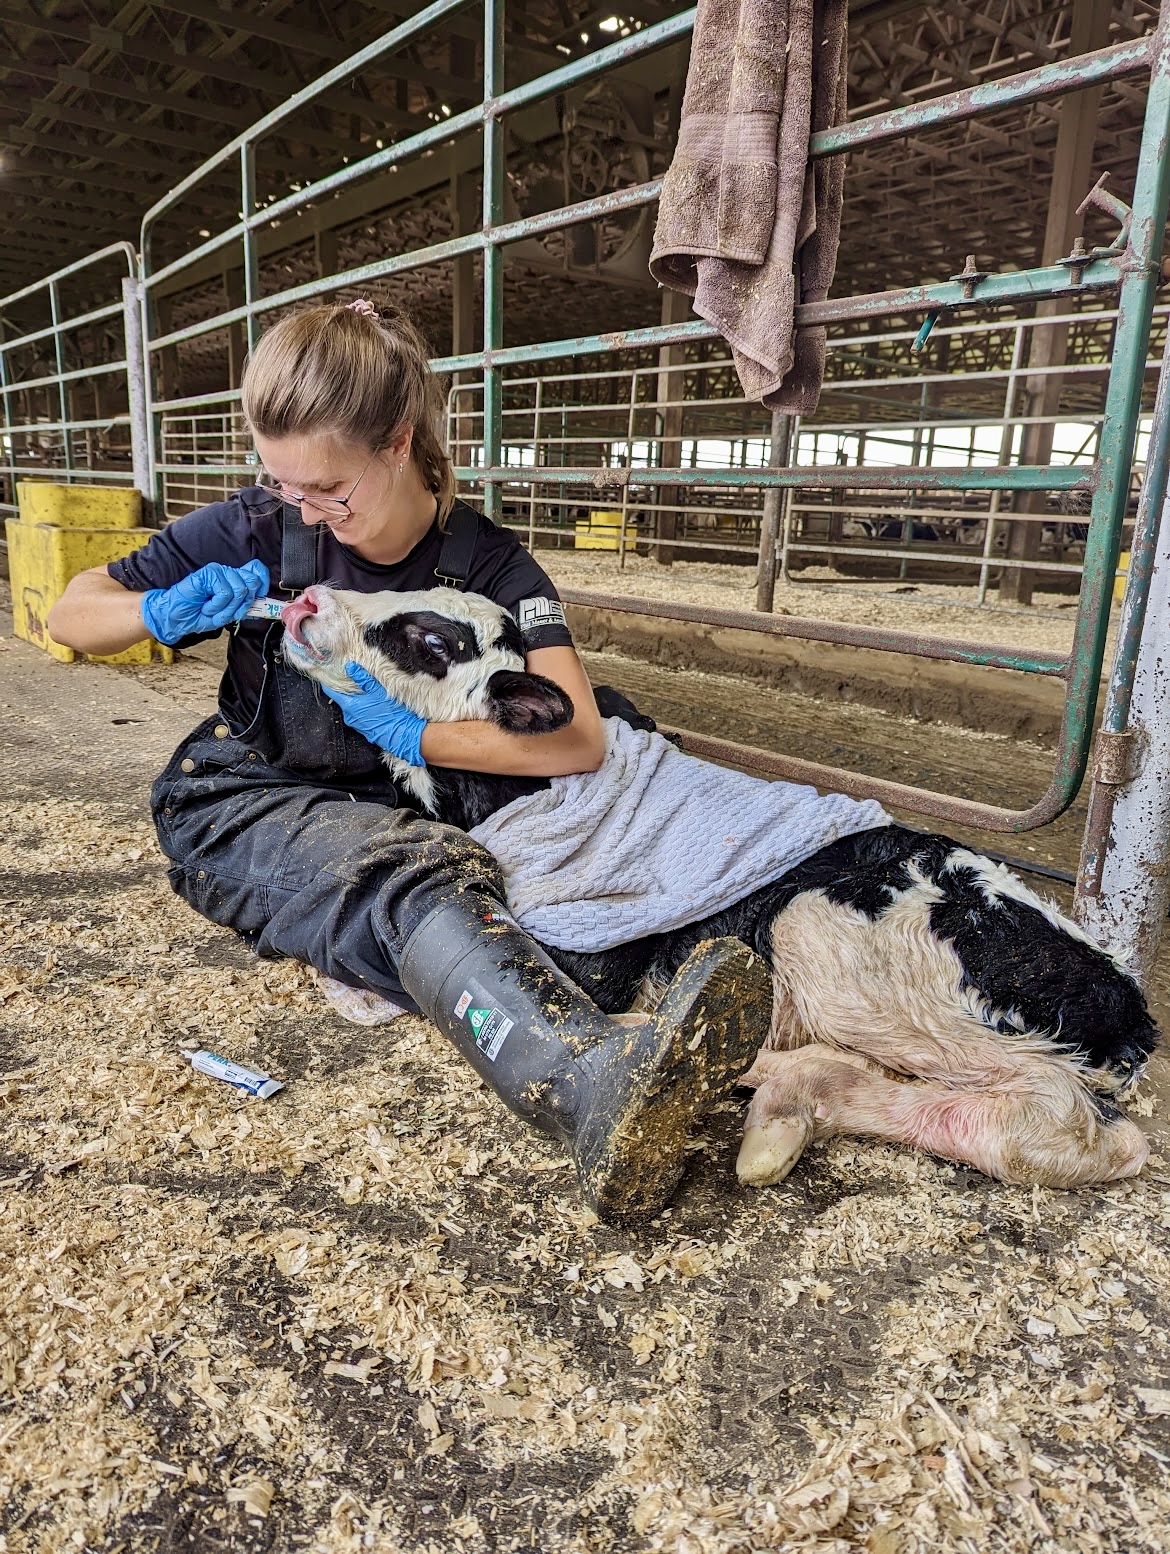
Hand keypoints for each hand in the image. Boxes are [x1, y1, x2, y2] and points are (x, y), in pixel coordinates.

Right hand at [140, 559, 269, 643]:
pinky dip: (217, 605)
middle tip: (225, 610)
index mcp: (235, 579)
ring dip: (226, 608)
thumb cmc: (199, 615)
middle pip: (252, 582)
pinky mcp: (209, 573)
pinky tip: (206, 605)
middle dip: (242, 604)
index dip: (263, 584)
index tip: (258, 598)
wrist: (177, 617)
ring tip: (212, 609)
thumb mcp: (229, 614)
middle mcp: (228, 573)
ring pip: (240, 590)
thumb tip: (265, 604)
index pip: (257, 571)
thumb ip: (246, 606)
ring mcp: (218, 571)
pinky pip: (225, 592)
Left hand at [322, 661, 426, 765]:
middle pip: (342, 699)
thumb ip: (363, 678)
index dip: (329, 681)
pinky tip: (373, 704)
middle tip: (353, 679)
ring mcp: (357, 725)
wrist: (404, 735)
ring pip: (352, 708)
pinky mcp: (365, 730)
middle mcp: (350, 717)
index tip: (330, 673)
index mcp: (350, 706)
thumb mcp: (378, 691)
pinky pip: (359, 716)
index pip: (331, 692)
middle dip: (346, 689)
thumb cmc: (391, 714)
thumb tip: (350, 667)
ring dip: (356, 699)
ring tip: (367, 691)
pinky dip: (362, 708)